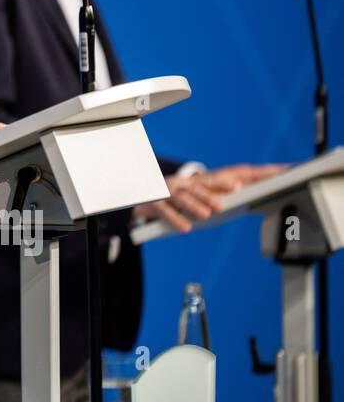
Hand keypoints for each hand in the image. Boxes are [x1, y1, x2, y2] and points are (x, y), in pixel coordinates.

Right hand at [133, 163, 284, 231]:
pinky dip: (175, 219)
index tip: (263, 174)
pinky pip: (165, 211)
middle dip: (219, 184)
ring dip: (196, 203)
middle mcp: (183, 184)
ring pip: (183, 195)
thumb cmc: (174, 202)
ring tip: (209, 213)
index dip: (243, 175)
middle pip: (203, 182)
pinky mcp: (153, 204)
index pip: (223, 176)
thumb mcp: (195, 199)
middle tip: (236, 189)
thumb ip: (216, 201)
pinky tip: (186, 228)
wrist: (138, 197)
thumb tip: (247, 205)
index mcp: (197, 182)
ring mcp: (167, 192)